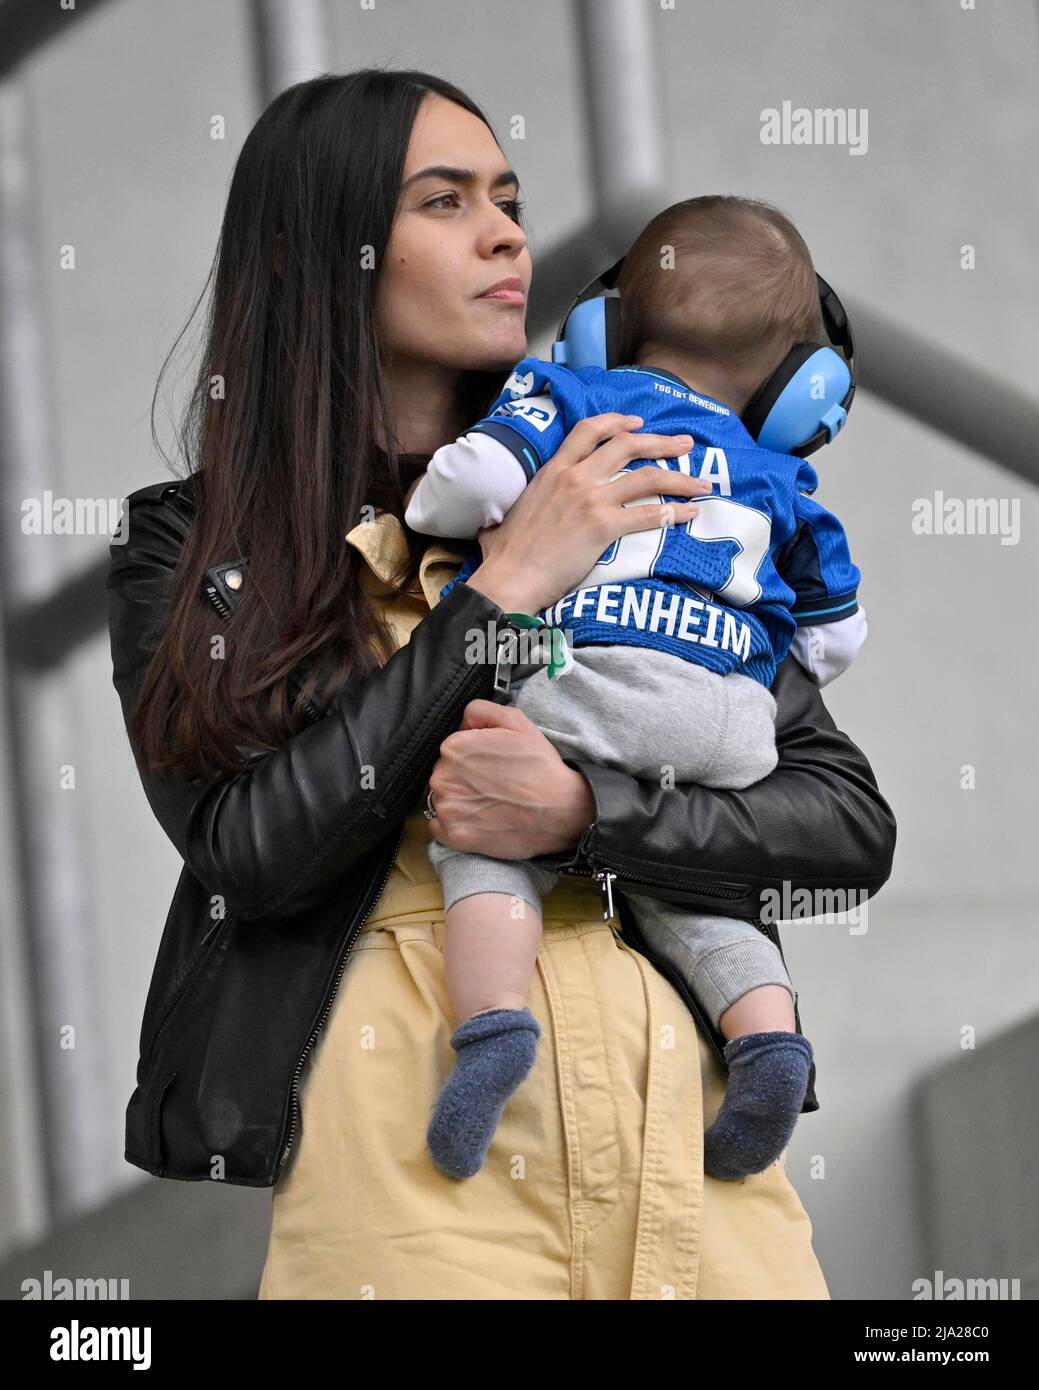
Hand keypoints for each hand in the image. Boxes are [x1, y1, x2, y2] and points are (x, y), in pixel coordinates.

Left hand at [425, 699, 594, 859]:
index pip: (452, 750)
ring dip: (459, 801)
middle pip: (445, 774)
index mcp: (454, 747)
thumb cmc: (539, 765)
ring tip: (490, 803)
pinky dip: (455, 824)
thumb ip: (480, 710)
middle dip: (464, 778)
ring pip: (442, 800)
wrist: (561, 809)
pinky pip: (440, 827)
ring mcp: (447, 809)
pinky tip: (479, 820)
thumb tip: (463, 722)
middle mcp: (442, 777)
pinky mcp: (454, 836)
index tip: (491, 765)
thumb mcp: (516, 721)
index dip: (472, 757)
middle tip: (493, 786)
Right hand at [465, 412, 710, 612]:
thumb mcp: (506, 514)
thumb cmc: (505, 555)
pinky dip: (674, 512)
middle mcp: (575, 477)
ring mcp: (591, 500)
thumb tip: (499, 519)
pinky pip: (649, 514)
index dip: (618, 422)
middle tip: (685, 444)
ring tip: (702, 482)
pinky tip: (690, 514)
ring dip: (679, 477)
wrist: (510, 578)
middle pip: (628, 445)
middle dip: (661, 442)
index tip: (638, 423)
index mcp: (553, 469)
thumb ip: (519, 506)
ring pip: (646, 477)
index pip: (589, 430)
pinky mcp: (604, 527)